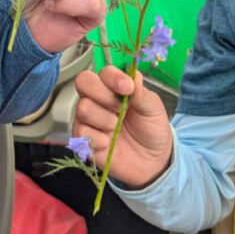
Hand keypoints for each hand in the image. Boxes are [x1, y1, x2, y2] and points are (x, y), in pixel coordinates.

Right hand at [72, 67, 172, 188]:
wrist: (153, 161)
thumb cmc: (151, 129)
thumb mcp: (153, 108)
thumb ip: (141, 92)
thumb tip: (133, 74)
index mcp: (113, 87)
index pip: (103, 72)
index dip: (113, 78)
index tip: (128, 88)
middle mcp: (96, 99)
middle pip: (83, 82)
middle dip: (105, 96)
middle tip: (121, 109)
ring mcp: (88, 119)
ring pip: (83, 108)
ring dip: (105, 120)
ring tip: (117, 128)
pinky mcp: (84, 140)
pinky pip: (81, 133)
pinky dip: (99, 139)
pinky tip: (109, 143)